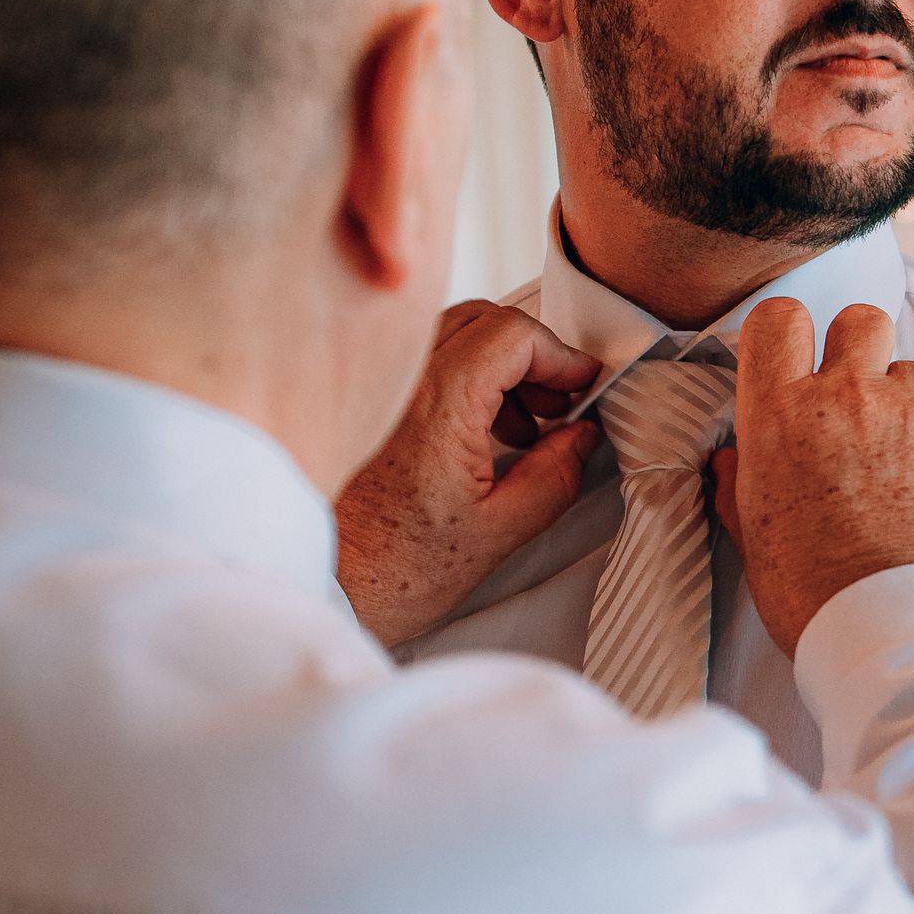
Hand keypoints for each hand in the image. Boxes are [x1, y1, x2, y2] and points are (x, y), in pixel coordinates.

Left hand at [336, 301, 599, 646]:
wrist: (330, 592)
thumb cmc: (396, 571)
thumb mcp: (500, 531)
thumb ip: (556, 475)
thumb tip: (582, 437)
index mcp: (438, 404)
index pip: (513, 334)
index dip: (560, 355)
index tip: (582, 383)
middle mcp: (401, 381)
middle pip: (483, 321)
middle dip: (532, 355)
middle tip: (560, 402)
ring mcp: (378, 387)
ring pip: (453, 334)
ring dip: (499, 365)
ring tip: (524, 425)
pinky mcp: (366, 404)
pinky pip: (424, 359)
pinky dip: (465, 375)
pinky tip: (482, 430)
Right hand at [710, 299, 913, 657]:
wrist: (884, 628)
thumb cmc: (810, 590)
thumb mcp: (753, 533)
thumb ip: (738, 481)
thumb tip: (729, 456)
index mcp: (778, 416)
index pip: (778, 319)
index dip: (791, 333)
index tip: (801, 358)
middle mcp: (843, 397)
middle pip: (860, 321)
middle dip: (860, 351)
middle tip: (861, 400)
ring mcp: (908, 410)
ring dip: (909, 399)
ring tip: (904, 457)